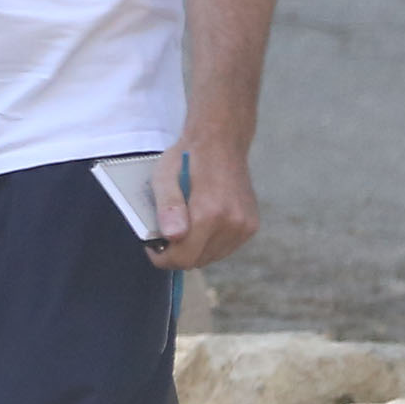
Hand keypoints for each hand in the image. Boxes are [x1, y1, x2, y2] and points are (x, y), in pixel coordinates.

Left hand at [146, 141, 257, 270]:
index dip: (162, 258)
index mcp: (210, 212)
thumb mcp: (165, 178)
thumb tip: (173, 237)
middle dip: (177, 253)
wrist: (221, 142)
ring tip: (184, 225)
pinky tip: (202, 223)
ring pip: (211, 257)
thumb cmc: (187, 158)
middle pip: (197, 261)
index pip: (184, 258)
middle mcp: (233, 222)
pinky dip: (210, 243)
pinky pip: (224, 248)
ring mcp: (245, 226)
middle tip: (165, 233)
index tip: (152, 246)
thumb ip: (168, 208)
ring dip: (194, 249)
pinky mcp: (251, 226)